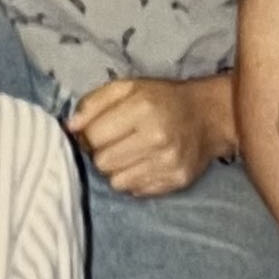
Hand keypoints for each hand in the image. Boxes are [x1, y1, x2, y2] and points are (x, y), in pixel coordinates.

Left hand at [67, 75, 233, 196]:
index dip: (90, 134)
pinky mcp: (176, 181)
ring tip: (131, 152)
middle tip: (116, 142)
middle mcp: (157, 137)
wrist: (208, 116)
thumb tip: (70, 126)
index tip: (99, 130)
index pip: (93, 136)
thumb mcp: (127, 87)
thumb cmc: (162, 100)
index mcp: (142, 108)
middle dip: (103, 153)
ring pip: (116, 182)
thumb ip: (94, 102)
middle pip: (102, 162)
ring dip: (117, 169)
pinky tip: (145, 162)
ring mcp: (169, 162)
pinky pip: (135, 191)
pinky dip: (134, 179)